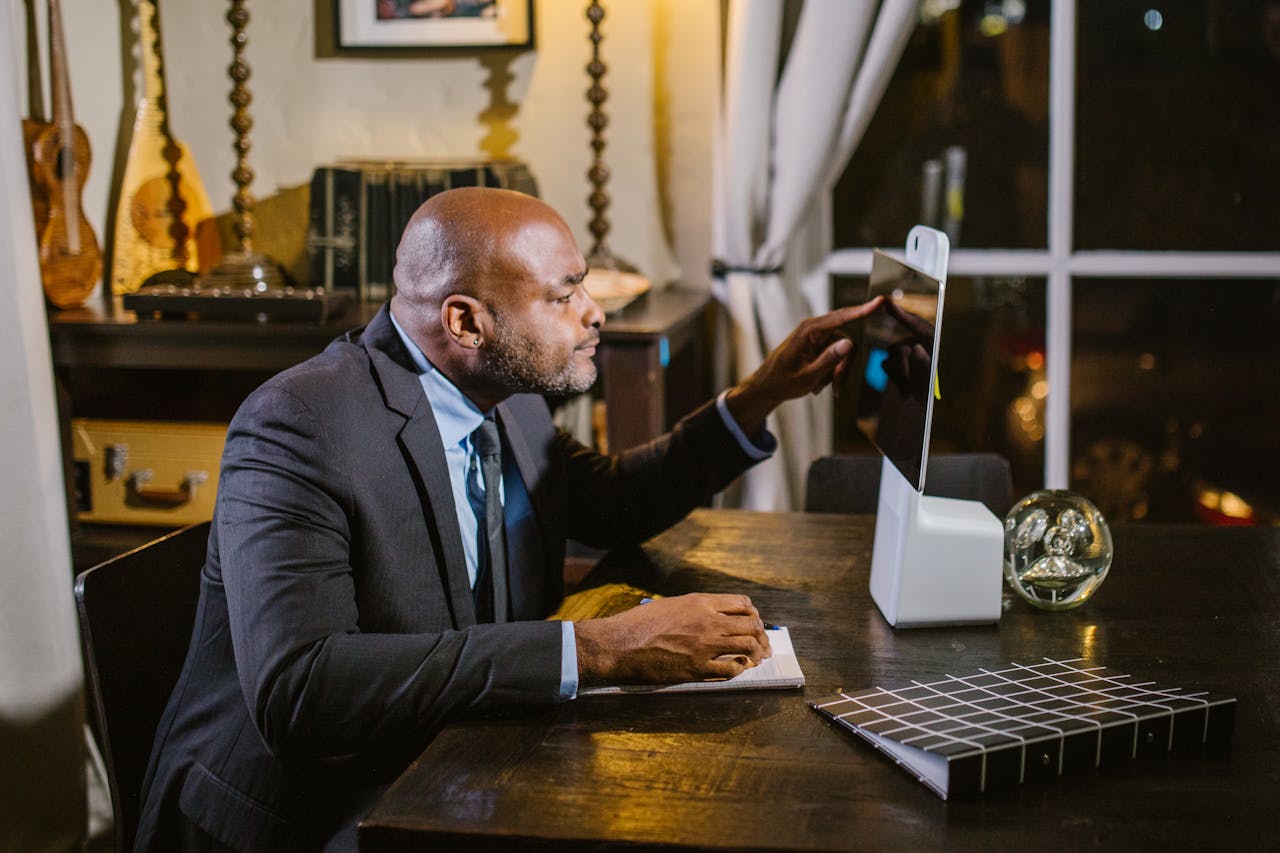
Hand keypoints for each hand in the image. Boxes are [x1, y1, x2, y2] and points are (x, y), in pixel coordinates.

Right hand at [574, 593, 771, 684]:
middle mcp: (708, 621)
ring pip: (747, 646)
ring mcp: (705, 646)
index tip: (753, 622)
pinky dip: (740, 669)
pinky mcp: (698, 668)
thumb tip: (712, 616)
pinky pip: (731, 669)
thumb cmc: (639, 624)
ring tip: (757, 658)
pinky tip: (738, 669)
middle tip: (763, 644)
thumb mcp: (670, 604)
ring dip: (756, 653)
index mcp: (700, 602)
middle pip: (751, 625)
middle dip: (761, 635)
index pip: (743, 604)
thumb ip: (695, 608)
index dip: (753, 615)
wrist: (620, 644)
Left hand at [724, 296, 884, 434]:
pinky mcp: (820, 345)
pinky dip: (832, 373)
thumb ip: (829, 360)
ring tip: (820, 388)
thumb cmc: (782, 381)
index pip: (841, 317)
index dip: (863, 310)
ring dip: (836, 373)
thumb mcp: (807, 376)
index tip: (881, 300)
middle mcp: (815, 329)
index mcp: (809, 331)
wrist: (767, 387)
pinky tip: (818, 385)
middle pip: (847, 342)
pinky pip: (837, 357)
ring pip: (844, 353)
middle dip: (843, 367)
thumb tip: (849, 343)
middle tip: (835, 389)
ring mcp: (818, 337)